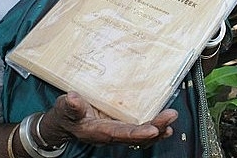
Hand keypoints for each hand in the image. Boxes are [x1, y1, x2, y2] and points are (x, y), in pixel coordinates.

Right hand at [40, 91, 177, 147]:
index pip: (121, 134)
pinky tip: (165, 124)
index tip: (153, 129)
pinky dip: (154, 128)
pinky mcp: (121, 125)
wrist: (65, 123)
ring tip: (172, 119)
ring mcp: (118, 131)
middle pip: (137, 136)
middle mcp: (112, 134)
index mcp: (99, 131)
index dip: (138, 133)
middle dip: (156, 128)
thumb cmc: (65, 115)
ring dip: (159, 128)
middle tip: (170, 116)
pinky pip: (140, 130)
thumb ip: (70, 106)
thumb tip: (73, 99)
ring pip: (142, 135)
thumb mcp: (64, 108)